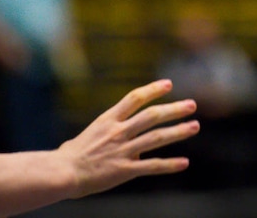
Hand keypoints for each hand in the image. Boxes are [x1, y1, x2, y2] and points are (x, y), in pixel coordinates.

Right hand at [58, 79, 198, 197]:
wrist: (63, 172)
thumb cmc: (70, 155)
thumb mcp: (88, 135)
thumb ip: (104, 133)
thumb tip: (108, 136)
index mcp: (108, 119)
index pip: (135, 98)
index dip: (153, 90)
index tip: (169, 84)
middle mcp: (118, 131)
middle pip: (152, 116)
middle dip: (174, 109)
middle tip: (192, 105)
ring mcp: (123, 150)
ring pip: (156, 138)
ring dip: (178, 132)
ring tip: (194, 126)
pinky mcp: (125, 169)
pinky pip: (152, 166)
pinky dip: (169, 164)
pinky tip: (184, 162)